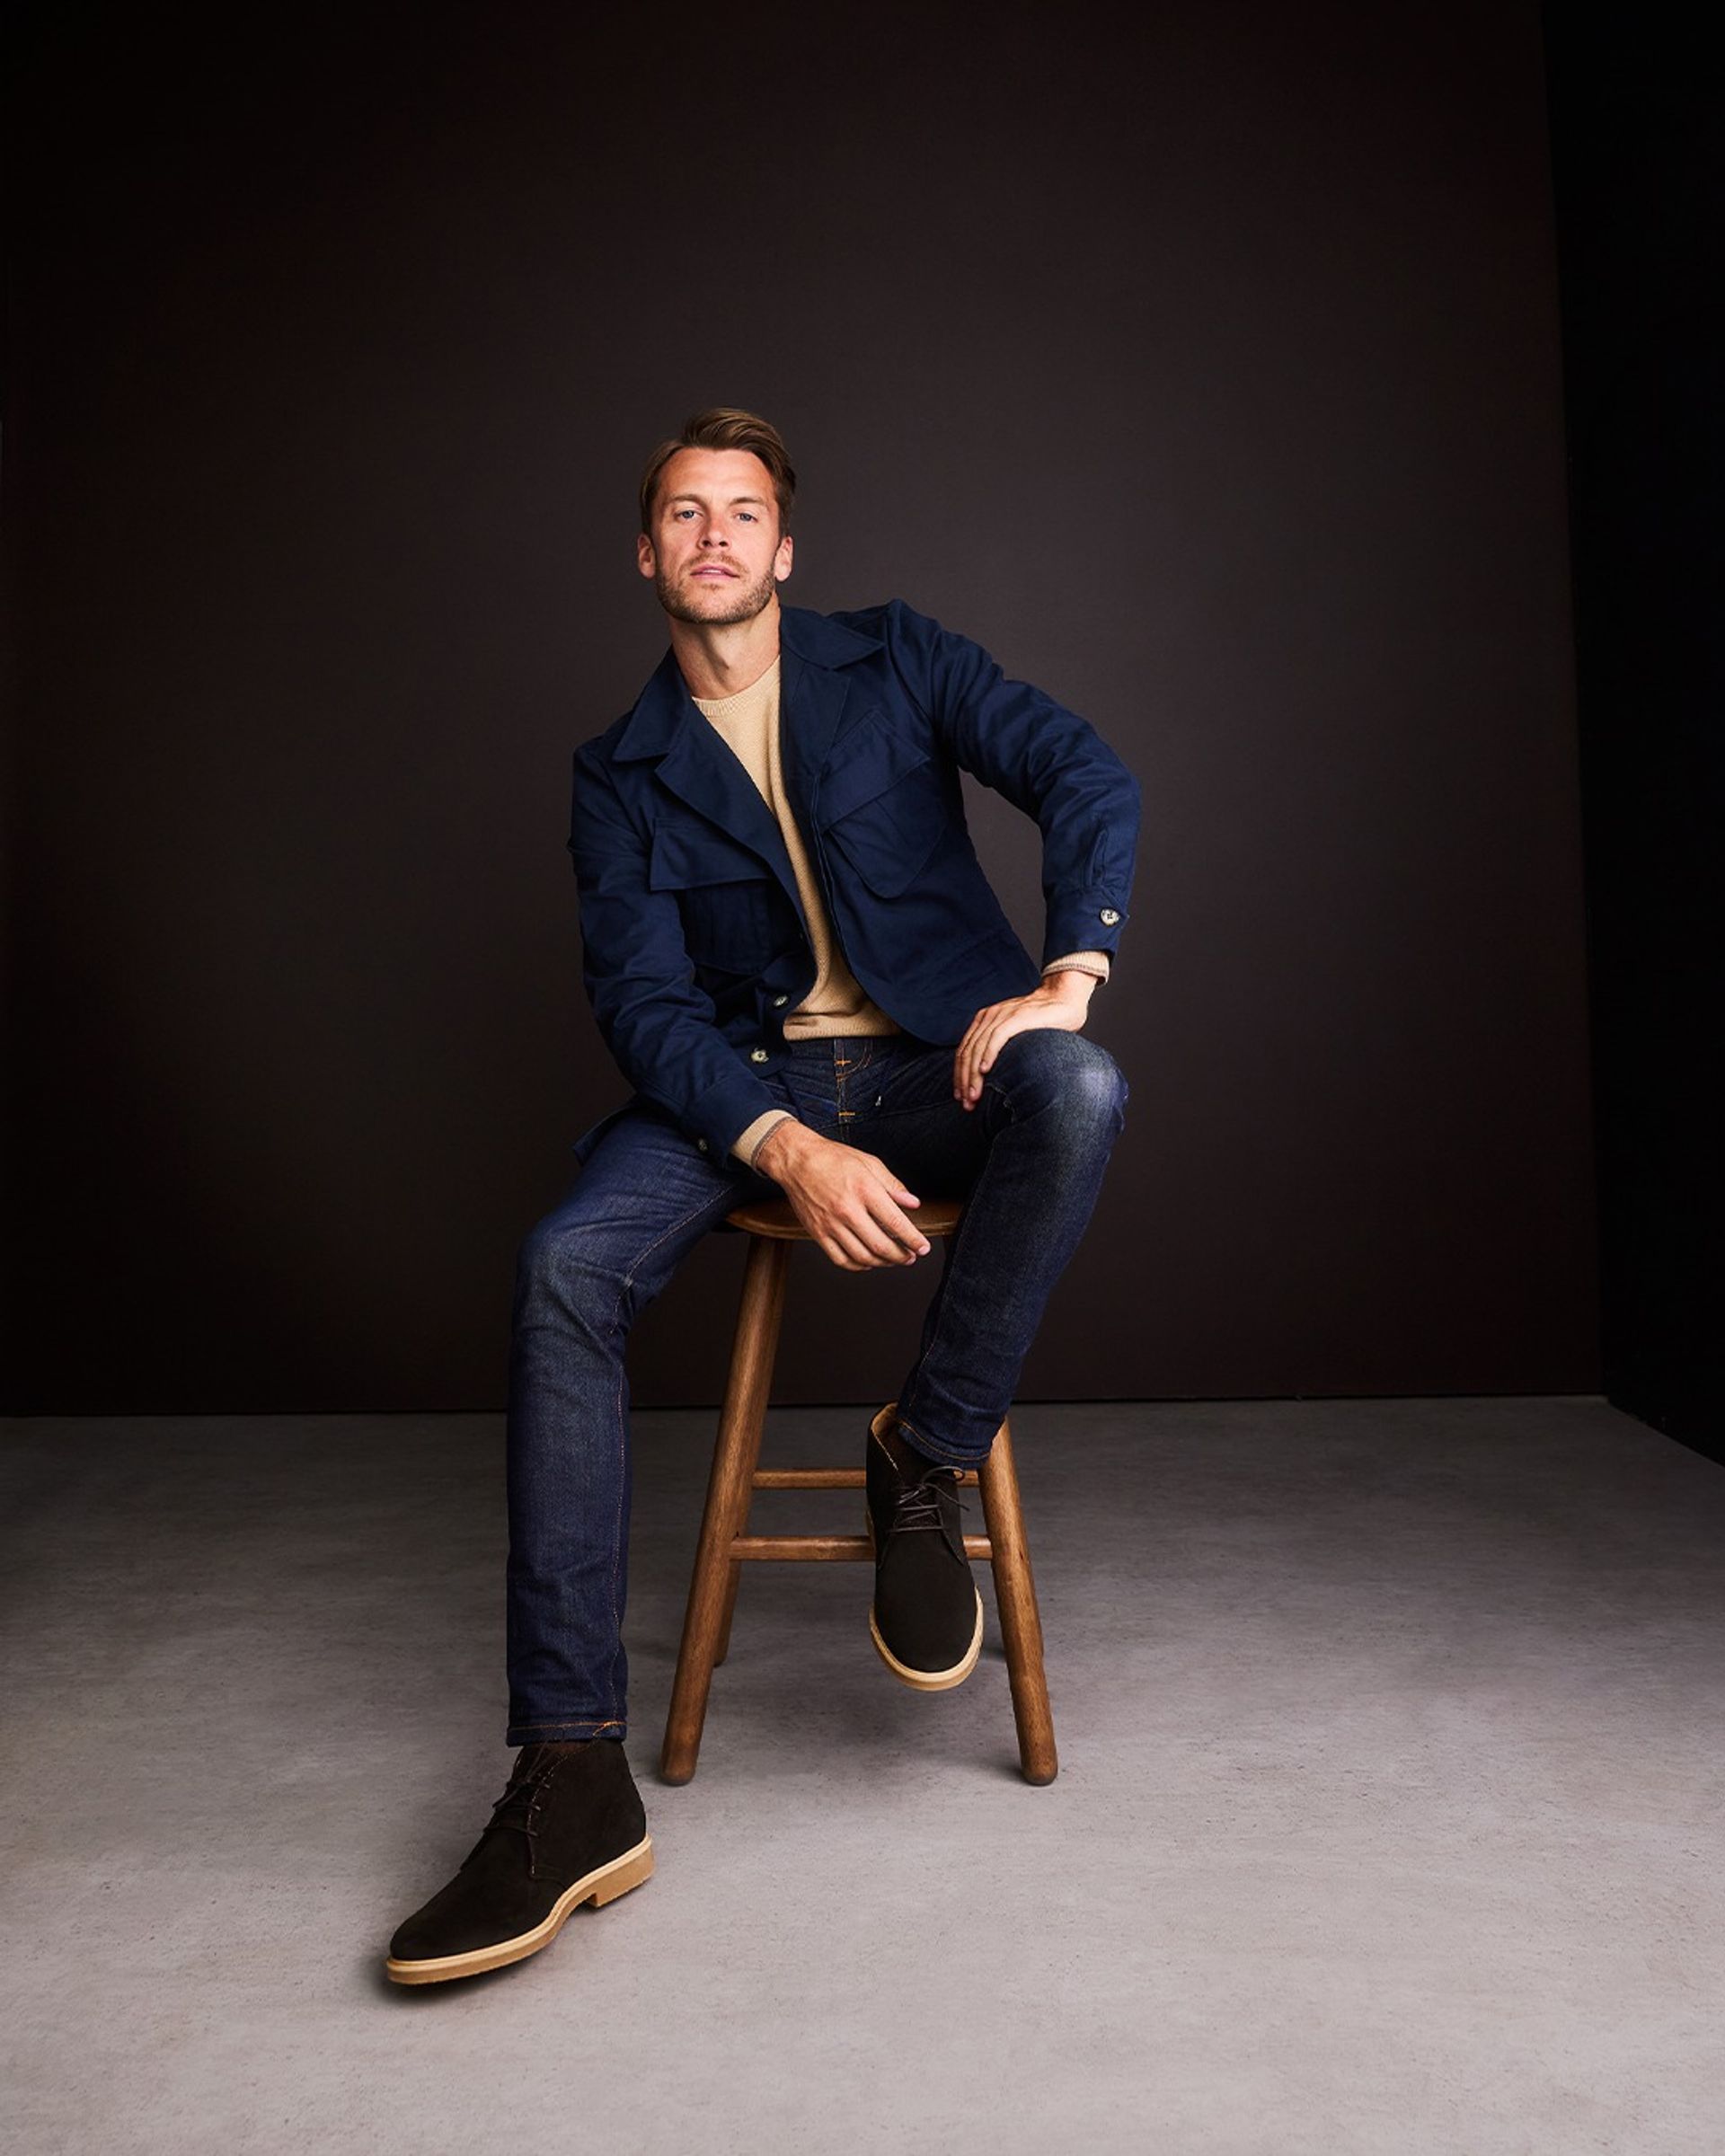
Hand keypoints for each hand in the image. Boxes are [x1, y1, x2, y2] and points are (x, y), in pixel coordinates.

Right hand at [752, 1123, 930, 1271]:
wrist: (796, 1160)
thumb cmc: (832, 1158)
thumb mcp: (869, 1163)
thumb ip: (893, 1185)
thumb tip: (912, 1203)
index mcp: (865, 1190)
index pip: (896, 1222)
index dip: (914, 1239)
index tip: (923, 1247)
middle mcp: (848, 1210)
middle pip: (881, 1244)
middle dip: (901, 1256)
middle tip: (911, 1257)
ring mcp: (831, 1224)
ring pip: (862, 1256)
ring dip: (882, 1263)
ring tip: (892, 1260)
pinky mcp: (817, 1232)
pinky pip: (840, 1259)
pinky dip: (857, 1265)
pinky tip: (867, 1261)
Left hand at [953, 970, 1095, 1108]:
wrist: (1063, 999)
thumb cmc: (1043, 1023)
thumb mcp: (1014, 1034)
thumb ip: (1000, 1048)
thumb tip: (991, 1078)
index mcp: (984, 1021)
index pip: (963, 1051)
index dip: (959, 1076)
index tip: (960, 1096)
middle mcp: (988, 1017)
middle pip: (967, 1052)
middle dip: (964, 1081)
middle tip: (966, 1103)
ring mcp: (1001, 1015)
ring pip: (978, 1048)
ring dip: (973, 1075)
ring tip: (974, 1096)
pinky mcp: (1015, 1018)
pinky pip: (996, 1038)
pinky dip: (988, 1055)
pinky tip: (984, 1071)